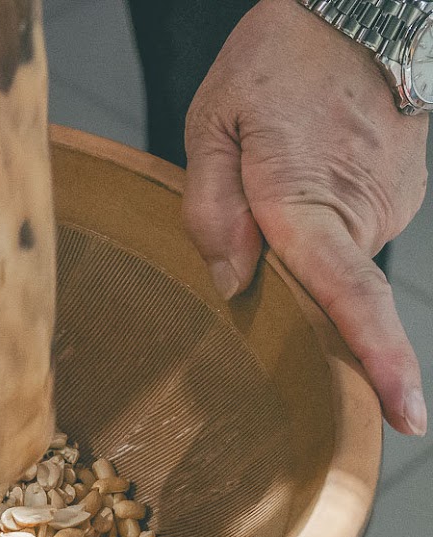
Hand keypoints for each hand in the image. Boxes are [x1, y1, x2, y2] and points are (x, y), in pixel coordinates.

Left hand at [184, 0, 427, 434]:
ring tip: (277, 167)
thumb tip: (230, 282)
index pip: (350, 297)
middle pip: (316, 287)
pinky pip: (350, 232)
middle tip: (255, 200)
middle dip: (280, 275)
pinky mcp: (399, 194)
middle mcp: (361, 212)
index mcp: (306, 200)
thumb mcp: (212, 124)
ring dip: (298, 238)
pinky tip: (303, 174)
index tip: (408, 413)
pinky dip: (320, 222)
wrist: (356, 8)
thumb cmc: (276, 61)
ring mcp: (389, 204)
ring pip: (332, 259)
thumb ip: (209, 208)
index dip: (378, 359)